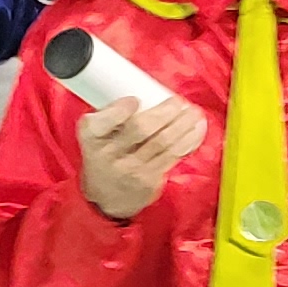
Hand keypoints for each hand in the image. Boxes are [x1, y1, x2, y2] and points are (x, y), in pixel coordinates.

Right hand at [77, 96, 209, 220]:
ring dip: (182, 124)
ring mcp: (131, 170)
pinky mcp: (149, 180)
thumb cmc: (104, 154)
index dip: (120, 111)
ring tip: (194, 113)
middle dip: (163, 112)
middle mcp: (109, 155)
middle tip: (177, 102)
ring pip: (162, 142)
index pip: (102, 122)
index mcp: (92, 136)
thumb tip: (145, 89)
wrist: (106, 197)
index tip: (134, 100)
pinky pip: (173, 156)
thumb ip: (112, 113)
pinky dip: (188, 140)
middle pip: (140, 129)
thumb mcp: (95, 134)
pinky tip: (196, 129)